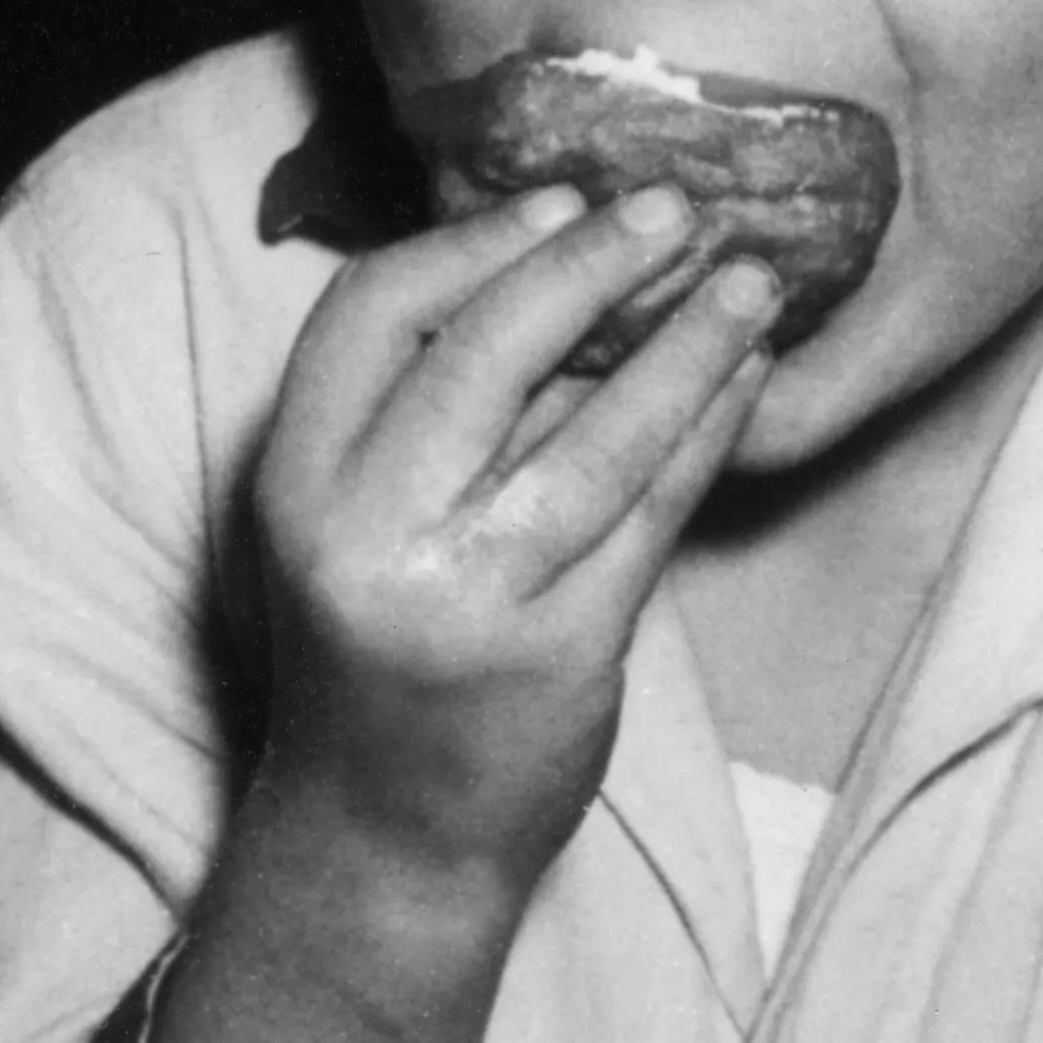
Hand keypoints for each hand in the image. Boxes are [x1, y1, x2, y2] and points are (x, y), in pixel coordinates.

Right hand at [145, 189, 773, 1042]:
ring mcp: (463, 598)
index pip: (368, 313)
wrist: (386, 843)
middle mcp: (364, 537)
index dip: (470, 242)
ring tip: (750, 283)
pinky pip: (652, 513)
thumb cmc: (378, 662)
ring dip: (686, 342)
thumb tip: (555, 265)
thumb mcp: (347, 530)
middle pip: (483, 350)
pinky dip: (706, 434)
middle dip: (589, 262)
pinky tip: (745, 383)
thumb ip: (419, 415)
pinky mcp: (557, 653)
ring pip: (594, 430)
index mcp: (292, 489)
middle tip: (674, 209)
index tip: (559, 199)